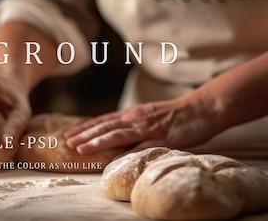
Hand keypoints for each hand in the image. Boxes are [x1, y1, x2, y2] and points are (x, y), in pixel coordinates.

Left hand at [64, 97, 220, 154]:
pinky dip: (128, 152)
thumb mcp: (148, 117)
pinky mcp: (163, 138)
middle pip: (105, 127)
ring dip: (97, 142)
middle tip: (66, 143)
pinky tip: (115, 159)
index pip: (103, 121)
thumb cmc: (175, 115)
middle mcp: (136, 119)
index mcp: (132, 114)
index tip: (68, 135)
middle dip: (84, 135)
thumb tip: (113, 134)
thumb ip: (131, 125)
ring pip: (118, 135)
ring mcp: (148, 128)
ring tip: (80, 149)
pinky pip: (143, 146)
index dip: (85, 128)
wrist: (202, 108)